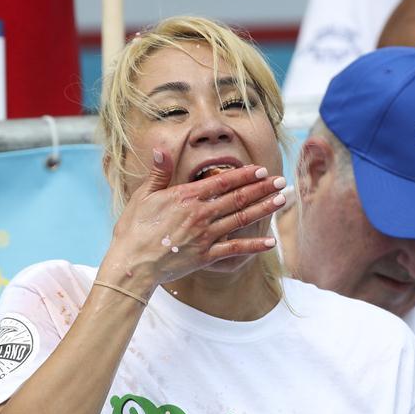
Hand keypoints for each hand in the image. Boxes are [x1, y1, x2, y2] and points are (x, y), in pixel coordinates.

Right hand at [99, 149, 285, 294]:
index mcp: (187, 197)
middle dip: (262, 188)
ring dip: (264, 208)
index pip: (223, 182)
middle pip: (238, 198)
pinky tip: (271, 242)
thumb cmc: (134, 229)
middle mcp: (201, 214)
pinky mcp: (206, 256)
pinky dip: (254, 246)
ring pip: (241, 219)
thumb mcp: (143, 196)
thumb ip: (158, 173)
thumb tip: (162, 149)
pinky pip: (235, 249)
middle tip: (282, 181)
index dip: (244, 175)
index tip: (261, 170)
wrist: (132, 264)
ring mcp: (205, 236)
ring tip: (282, 200)